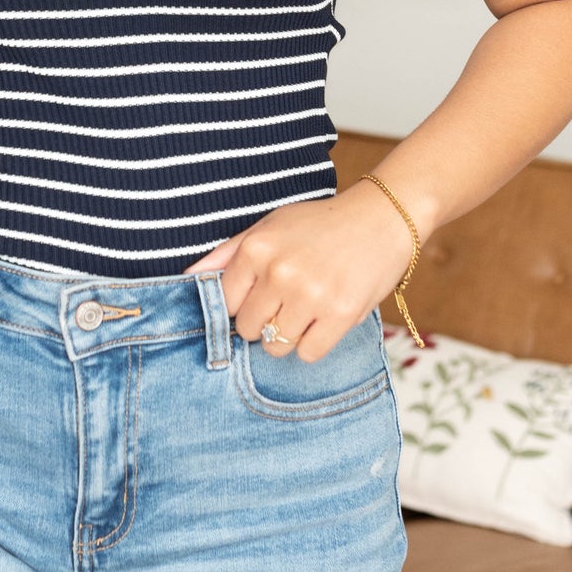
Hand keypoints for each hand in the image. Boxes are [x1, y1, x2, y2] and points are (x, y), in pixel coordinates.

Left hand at [182, 185, 415, 362]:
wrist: (382, 217)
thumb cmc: (320, 224)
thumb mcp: (269, 226)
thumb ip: (227, 254)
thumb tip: (188, 279)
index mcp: (256, 249)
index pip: (225, 304)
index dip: (242, 305)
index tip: (262, 296)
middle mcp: (279, 272)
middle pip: (249, 329)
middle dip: (266, 321)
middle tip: (289, 301)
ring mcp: (310, 294)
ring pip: (276, 346)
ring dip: (290, 335)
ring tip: (309, 308)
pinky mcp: (341, 313)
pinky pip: (308, 354)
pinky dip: (314, 343)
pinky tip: (325, 318)